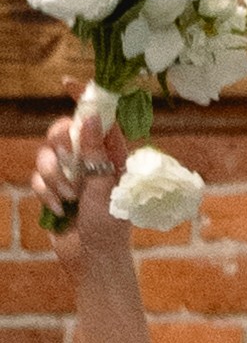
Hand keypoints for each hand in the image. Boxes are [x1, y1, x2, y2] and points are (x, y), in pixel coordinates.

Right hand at [30, 90, 123, 256]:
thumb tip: (88, 118)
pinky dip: (46, 193)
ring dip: (55, 178)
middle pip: (63, 131)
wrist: (92, 260)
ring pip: (46, 154)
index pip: (99, 119)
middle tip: (71, 168)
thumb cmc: (109, 227)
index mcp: (113, 156)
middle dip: (61, 149)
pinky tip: (59, 209)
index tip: (67, 82)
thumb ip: (95, 154)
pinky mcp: (52, 189)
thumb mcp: (104, 188)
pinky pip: (38, 177)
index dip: (85, 99)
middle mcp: (90, 160)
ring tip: (69, 199)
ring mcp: (70, 174)